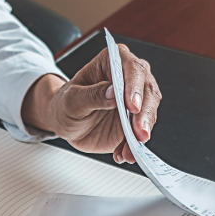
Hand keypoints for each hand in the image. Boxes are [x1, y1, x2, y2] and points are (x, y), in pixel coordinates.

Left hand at [22, 44, 161, 163]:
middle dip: (144, 114)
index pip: (131, 68)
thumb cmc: (65, 104)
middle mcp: (128, 77)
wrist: (66, 123)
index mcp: (112, 62)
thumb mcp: (71, 100)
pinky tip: (122, 153)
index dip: (134, 87)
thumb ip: (92, 96)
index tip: (132, 107)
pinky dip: (134, 146)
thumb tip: (113, 92)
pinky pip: (141, 133)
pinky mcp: (135, 121)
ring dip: (141, 134)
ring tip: (127, 150)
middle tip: (138, 133)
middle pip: (148, 90)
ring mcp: (134, 100)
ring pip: (149, 113)